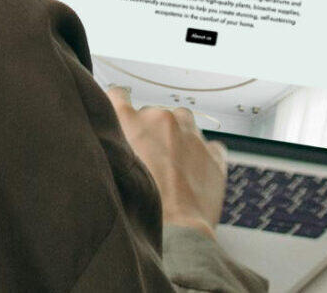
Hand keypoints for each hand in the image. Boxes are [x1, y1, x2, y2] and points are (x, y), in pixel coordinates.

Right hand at [107, 85, 227, 237]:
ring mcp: (192, 134)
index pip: (119, 94)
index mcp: (133, 120)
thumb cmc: (139, 205)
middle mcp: (163, 119)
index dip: (119, 106)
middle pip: (153, 115)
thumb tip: (113, 137)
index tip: (121, 116)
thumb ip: (111, 144)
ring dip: (177, 137)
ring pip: (182, 123)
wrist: (176, 231)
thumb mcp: (113, 168)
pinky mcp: (214, 153)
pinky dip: (201, 156)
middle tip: (147, 161)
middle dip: (150, 132)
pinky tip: (192, 177)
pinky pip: (207, 145)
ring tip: (172, 168)